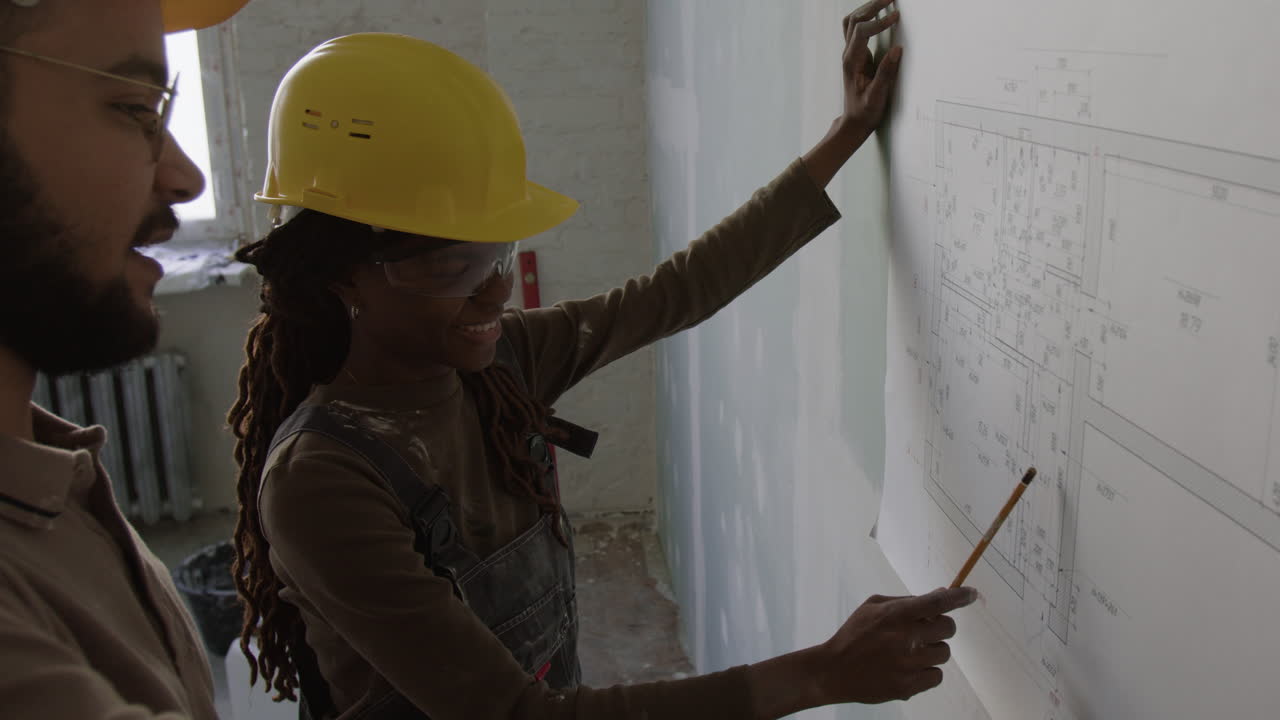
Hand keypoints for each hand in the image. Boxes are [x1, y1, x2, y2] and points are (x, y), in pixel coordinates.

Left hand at [800, 1, 903, 187]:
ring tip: (886, 0)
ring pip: (852, 22)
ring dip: (868, 8)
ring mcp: (850, 53)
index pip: (861, 32)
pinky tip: (878, 13)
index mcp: (852, 62)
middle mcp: (848, 54)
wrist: (854, 122)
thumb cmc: (865, 112)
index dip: (879, 22)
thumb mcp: (877, 96)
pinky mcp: (856, 54)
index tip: (896, 17)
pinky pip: (856, 29)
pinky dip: (866, 16)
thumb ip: (886, 73)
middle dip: (872, 6)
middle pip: (854, 20)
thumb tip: (897, 50)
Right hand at [814, 587, 976, 704]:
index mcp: (895, 615)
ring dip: (932, 650)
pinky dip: (927, 672)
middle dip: (940, 627)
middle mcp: (905, 638)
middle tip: (925, 630)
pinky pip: (937, 676)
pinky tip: (909, 668)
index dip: (960, 597)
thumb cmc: (854, 635)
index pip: (938, 602)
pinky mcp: (908, 686)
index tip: (972, 594)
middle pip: (948, 629)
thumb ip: (906, 600)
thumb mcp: (873, 607)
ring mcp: (907, 664)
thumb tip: (940, 594)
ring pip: (943, 653)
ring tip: (910, 652)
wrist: (833, 671)